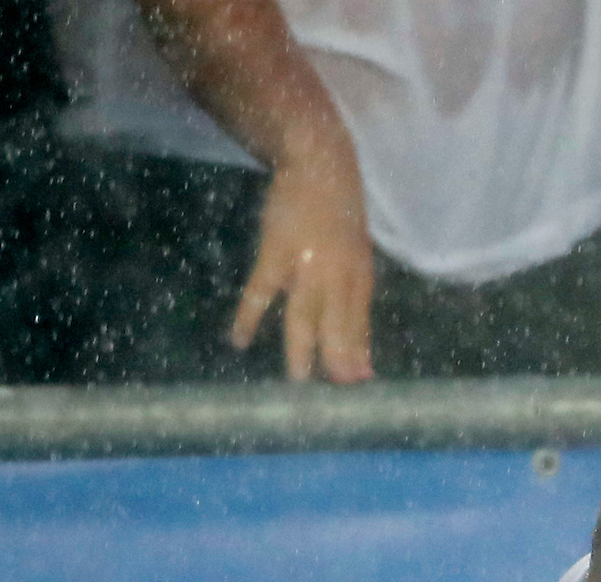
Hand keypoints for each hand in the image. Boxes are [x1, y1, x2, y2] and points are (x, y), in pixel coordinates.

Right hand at [230, 140, 373, 382]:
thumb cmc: (338, 214)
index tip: (361, 388)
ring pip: (305, 317)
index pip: (360, 326)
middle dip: (338, 363)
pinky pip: (261, 292)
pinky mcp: (276, 253)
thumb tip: (357, 336)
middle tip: (335, 398)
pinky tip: (238, 340)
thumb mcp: (357, 254)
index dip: (359, 357)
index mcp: (360, 277)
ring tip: (297, 382)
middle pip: (338, 327)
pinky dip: (249, 317)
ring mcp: (308, 266)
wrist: (319, 165)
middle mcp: (339, 276)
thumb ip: (354, 295)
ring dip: (301, 351)